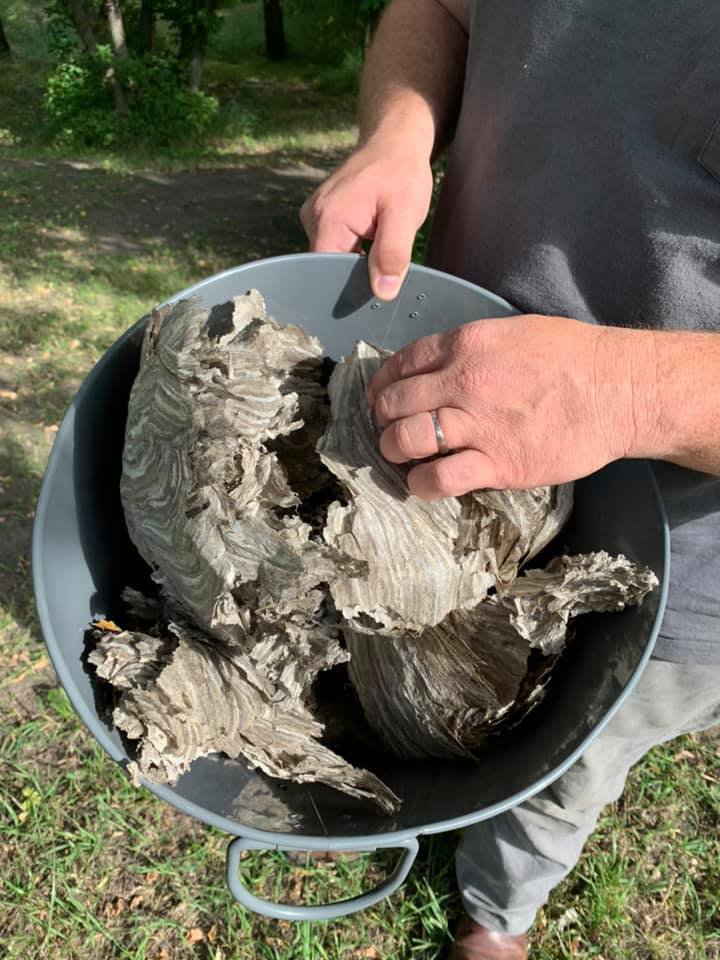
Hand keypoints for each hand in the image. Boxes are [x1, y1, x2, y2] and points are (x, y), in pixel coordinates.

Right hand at [300, 137, 432, 299]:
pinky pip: (334, 246)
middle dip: (355, 276)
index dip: (348, 289)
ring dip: (356, 263)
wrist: (395, 142)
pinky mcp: (323, 216)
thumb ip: (393, 254)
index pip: (326, 274)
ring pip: (332, 259)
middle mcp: (313, 218)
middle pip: (327, 268)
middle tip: (384, 272)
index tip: (372, 293)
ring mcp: (315, 216)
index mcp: (327, 219)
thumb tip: (383, 292)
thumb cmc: (401, 172)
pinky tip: (371, 244)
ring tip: (378, 250)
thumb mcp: (405, 214)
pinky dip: (354, 252)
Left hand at [368, 314, 656, 497]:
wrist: (618, 391)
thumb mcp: (514, 333)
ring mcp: (478, 426)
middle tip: (389, 427)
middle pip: (395, 403)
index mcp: (466, 346)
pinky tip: (423, 482)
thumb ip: (470, 349)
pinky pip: (440, 477)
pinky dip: (422, 483)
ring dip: (394, 450)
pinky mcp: (497, 464)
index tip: (382, 396)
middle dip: (383, 418)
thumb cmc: (573, 357)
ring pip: (407, 439)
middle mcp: (463, 383)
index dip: (383, 383)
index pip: (402, 363)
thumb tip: (438, 366)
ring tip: (401, 455)